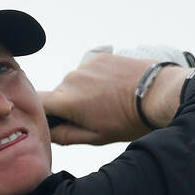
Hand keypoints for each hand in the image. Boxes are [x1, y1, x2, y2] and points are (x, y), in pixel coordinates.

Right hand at [38, 53, 158, 145]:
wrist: (157, 94)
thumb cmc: (128, 120)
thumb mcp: (96, 137)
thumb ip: (65, 136)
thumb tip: (48, 132)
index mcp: (67, 101)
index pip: (36, 102)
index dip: (40, 112)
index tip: (52, 121)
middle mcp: (71, 78)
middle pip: (57, 94)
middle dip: (68, 106)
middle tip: (92, 117)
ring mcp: (85, 65)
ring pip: (73, 83)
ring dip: (83, 93)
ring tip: (107, 102)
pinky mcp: (99, 57)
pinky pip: (88, 71)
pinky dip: (95, 80)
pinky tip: (113, 89)